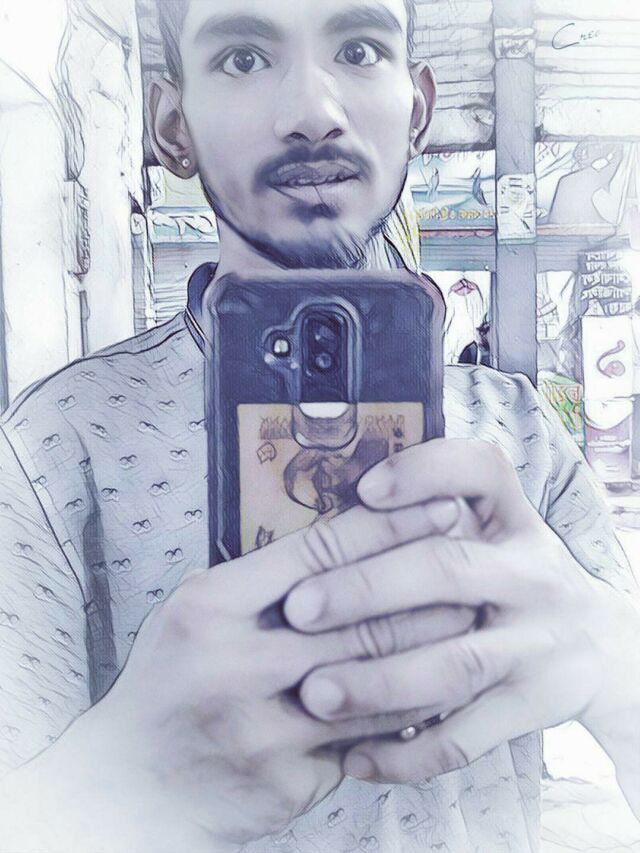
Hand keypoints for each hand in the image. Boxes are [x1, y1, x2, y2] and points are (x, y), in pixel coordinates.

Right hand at [20, 495, 474, 852]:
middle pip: (361, 620)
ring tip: (473, 623)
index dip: (389, 526)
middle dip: (430, 590)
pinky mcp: (286, 783)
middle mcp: (236, 665)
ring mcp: (263, 731)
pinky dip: (405, 715)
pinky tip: (437, 692)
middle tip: (474, 564)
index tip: (440, 507)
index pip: (317, 551)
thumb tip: (342, 546)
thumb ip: (258, 581)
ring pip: (377, 685)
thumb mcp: (191, 611)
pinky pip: (364, 741)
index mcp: (210, 606)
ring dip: (433, 653)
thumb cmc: (167, 681)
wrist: (129, 784)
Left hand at [284, 439, 639, 792]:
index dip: (424, 473)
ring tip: (314, 694)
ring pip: (453, 664)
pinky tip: (355, 758)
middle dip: (368, 588)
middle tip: (299, 608)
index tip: (365, 490)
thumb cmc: (513, 576)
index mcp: (513, 520)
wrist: (601, 644)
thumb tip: (327, 522)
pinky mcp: (532, 704)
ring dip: (379, 682)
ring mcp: (533, 642)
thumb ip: (430, 519)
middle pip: (447, 570)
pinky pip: (467, 737)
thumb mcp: (495, 531)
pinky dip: (408, 754)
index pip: (482, 471)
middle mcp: (528, 573)